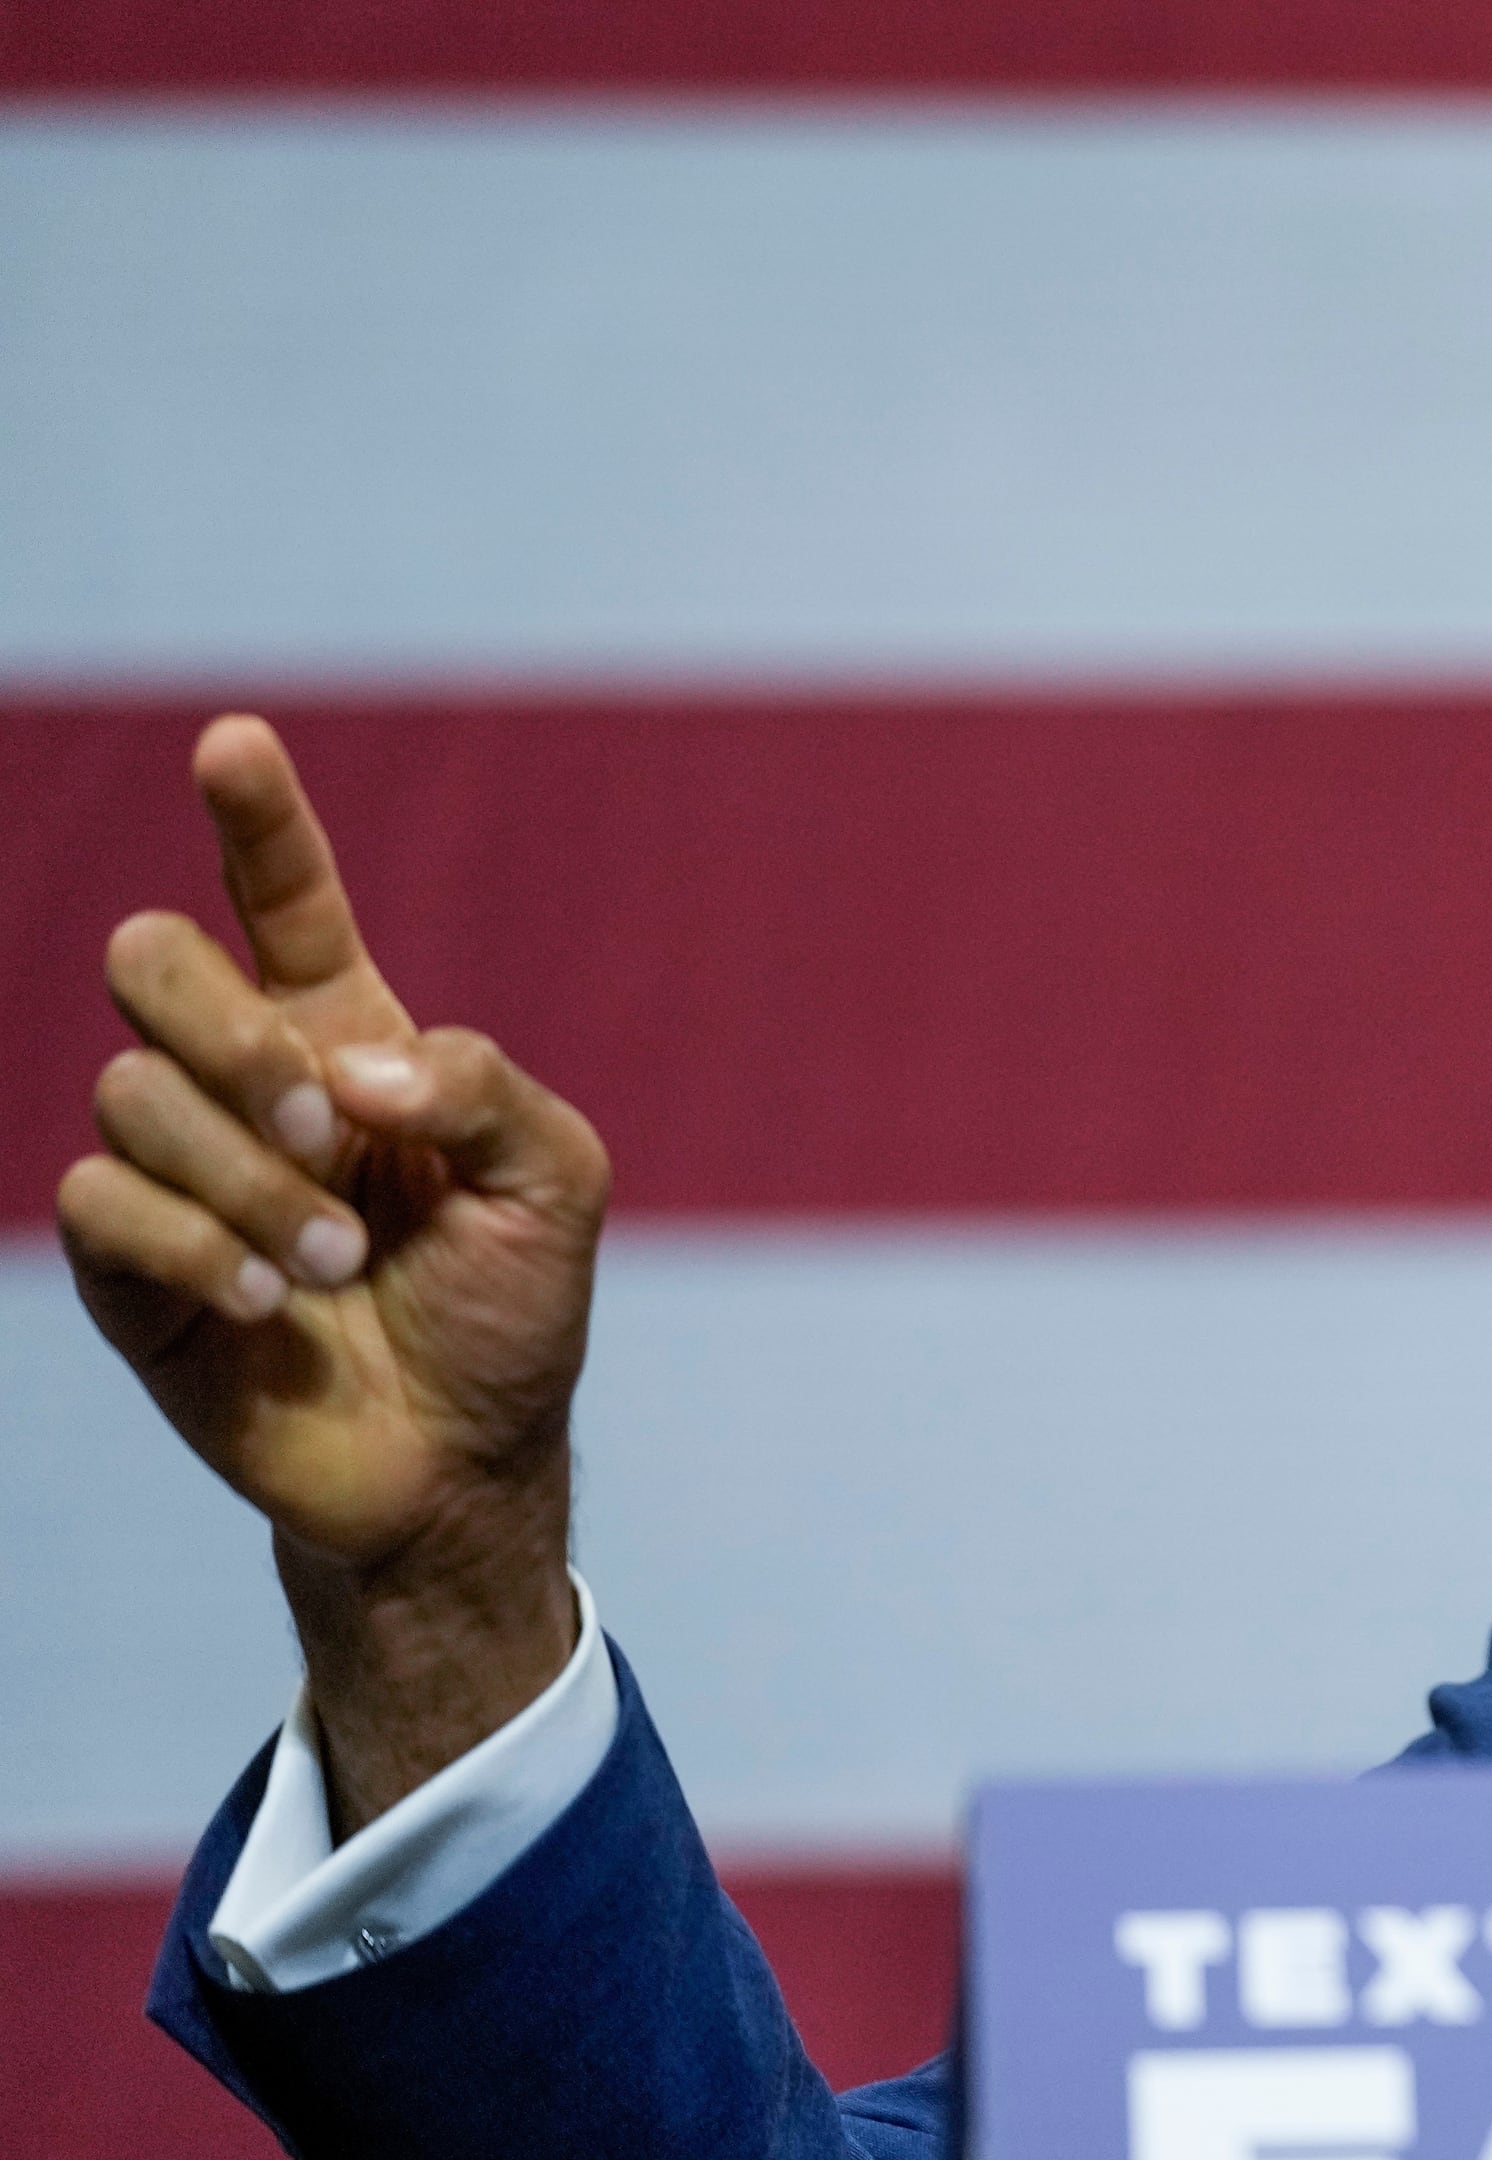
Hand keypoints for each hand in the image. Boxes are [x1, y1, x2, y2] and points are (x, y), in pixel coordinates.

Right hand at [58, 715, 608, 1831]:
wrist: (461, 1459)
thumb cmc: (511, 1309)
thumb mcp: (552, 1181)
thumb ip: (478, 1086)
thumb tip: (351, 1060)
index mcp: (349, 1037)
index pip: (283, 902)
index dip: (256, 820)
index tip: (233, 741)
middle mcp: (246, 1085)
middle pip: (155, 964)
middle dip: (230, 1033)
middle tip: (328, 1131)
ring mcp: (175, 1171)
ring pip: (133, 1096)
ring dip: (247, 1180)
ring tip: (333, 1264)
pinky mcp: (128, 1268)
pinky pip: (98, 1203)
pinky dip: (193, 1243)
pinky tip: (266, 1298)